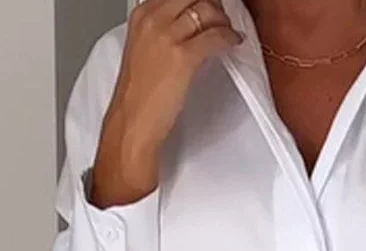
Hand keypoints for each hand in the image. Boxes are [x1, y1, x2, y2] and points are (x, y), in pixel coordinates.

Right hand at [91, 0, 242, 206]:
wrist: (132, 123)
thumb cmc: (139, 94)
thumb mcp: (144, 48)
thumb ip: (161, 29)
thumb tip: (185, 22)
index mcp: (142, 14)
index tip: (210, 6)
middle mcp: (153, 19)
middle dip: (213, 3)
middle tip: (222, 16)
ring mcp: (167, 36)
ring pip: (206, 9)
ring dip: (223, 19)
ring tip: (228, 31)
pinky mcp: (183, 57)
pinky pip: (215, 36)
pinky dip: (229, 37)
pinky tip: (233, 43)